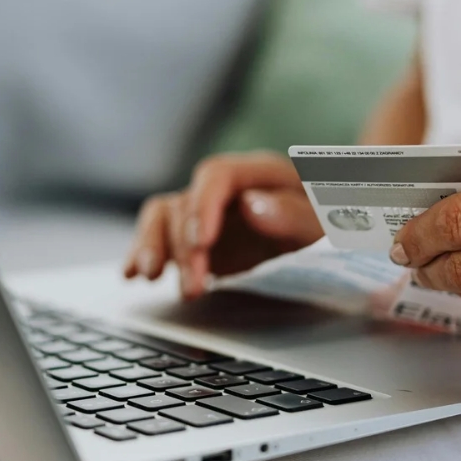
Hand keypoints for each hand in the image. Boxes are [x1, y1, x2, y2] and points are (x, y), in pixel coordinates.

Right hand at [124, 152, 322, 299]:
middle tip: (194, 287)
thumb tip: (253, 207)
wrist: (326, 228)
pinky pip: (158, 237)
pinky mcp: (192, 237)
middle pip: (185, 203)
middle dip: (183, 247)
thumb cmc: (328, 219)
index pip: (216, 175)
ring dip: (152, 247)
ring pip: (161, 217)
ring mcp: (203, 212)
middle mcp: (222, 189)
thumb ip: (294, 213)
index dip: (203, 205)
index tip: (202, 241)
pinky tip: (131, 275)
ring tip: (149, 277)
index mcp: (256, 173)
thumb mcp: (326, 219)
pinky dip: (142, 254)